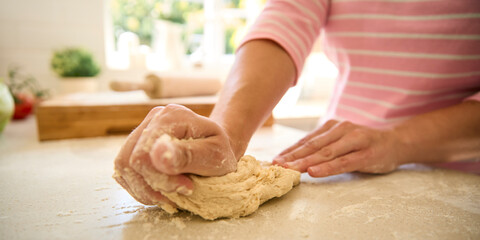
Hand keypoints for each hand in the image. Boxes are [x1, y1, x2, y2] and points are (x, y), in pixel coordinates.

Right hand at [113, 104, 236, 204]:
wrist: (217, 148)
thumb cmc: (220, 152)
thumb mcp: (214, 155)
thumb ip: (187, 155)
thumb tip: (157, 155)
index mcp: (172, 116)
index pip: (144, 154)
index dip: (159, 178)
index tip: (186, 186)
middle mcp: (153, 118)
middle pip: (129, 161)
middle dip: (153, 185)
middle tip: (182, 191)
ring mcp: (142, 130)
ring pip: (123, 167)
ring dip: (145, 189)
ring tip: (171, 194)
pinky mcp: (136, 145)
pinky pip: (125, 171)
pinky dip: (141, 187)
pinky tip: (161, 189)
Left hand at [273, 120, 404, 176]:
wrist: (395, 142)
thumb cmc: (363, 144)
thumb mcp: (341, 141)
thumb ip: (322, 146)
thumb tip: (294, 157)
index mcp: (332, 126)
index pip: (306, 140)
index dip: (289, 151)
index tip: (274, 160)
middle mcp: (341, 130)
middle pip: (313, 146)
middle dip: (293, 157)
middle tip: (277, 166)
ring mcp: (355, 140)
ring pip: (326, 153)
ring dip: (306, 162)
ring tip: (290, 170)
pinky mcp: (366, 154)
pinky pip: (344, 162)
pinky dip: (328, 167)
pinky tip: (315, 172)